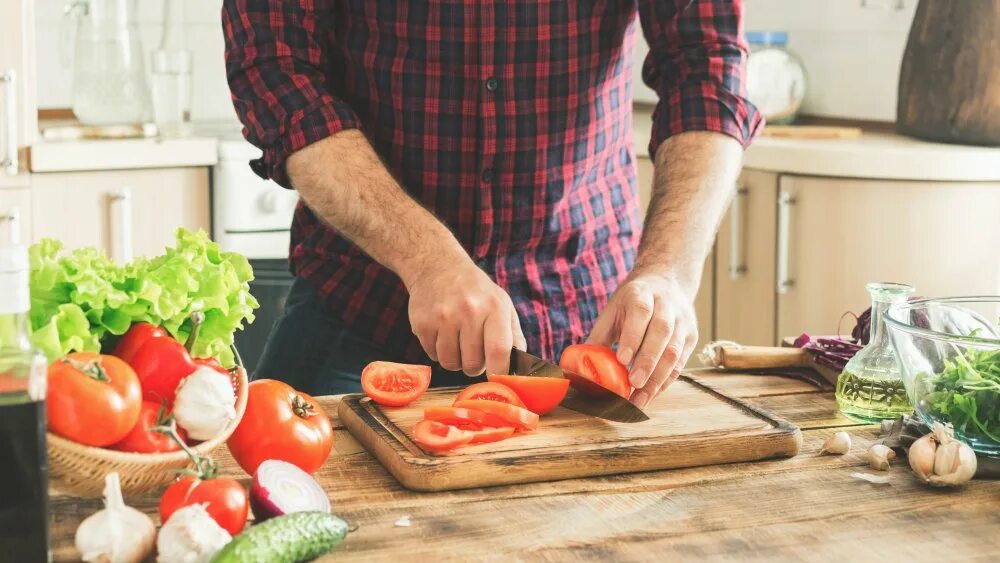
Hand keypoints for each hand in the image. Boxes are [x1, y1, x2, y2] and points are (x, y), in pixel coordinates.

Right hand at [406, 258, 525, 376]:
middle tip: (474, 352)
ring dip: (455, 360)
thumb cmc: (476, 291)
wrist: (438, 267)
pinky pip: (433, 356)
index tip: (496, 378)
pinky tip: (443, 333)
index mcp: (493, 307)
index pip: (498, 351)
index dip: (498, 372)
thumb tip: (519, 368)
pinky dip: (439, 351)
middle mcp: (468, 311)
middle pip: (472, 364)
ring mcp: (443, 318)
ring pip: (450, 364)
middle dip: (474, 366)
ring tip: (458, 342)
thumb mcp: (502, 304)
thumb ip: (514, 336)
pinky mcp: (422, 324)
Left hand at [587, 271, 697, 407]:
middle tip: (634, 384)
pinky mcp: (691, 336)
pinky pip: (680, 362)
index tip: (622, 360)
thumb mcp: (613, 310)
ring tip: (641, 398)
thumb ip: (599, 336)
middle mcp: (667, 305)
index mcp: (643, 294)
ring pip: (674, 350)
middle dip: (648, 361)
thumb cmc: (632, 301)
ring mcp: (682, 321)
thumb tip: (578, 366)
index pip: (641, 314)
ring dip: (658, 377)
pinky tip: (652, 394)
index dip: (633, 337)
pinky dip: (666, 380)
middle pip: (661, 333)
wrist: (666, 282)